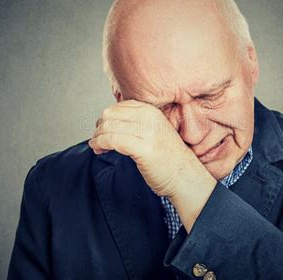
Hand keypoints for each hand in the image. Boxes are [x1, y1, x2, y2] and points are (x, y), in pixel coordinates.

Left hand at [89, 99, 212, 197]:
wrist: (185, 176)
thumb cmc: (169, 159)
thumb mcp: (154, 131)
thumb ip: (136, 123)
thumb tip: (110, 121)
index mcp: (152, 111)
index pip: (119, 107)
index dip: (107, 118)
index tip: (103, 129)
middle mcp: (149, 118)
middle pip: (110, 115)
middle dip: (99, 127)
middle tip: (98, 139)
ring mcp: (147, 132)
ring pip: (109, 127)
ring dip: (97, 137)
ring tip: (97, 146)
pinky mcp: (142, 148)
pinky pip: (112, 140)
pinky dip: (100, 144)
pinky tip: (99, 150)